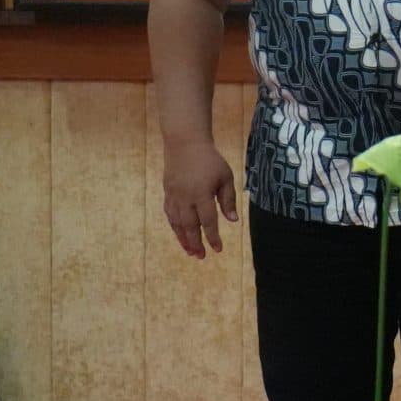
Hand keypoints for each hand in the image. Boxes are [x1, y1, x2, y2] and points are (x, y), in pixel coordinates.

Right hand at [161, 137, 236, 257]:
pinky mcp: (167, 193)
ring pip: (177, 223)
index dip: (213, 237)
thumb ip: (228, 200)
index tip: (218, 249)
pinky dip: (175, 226)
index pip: (208, 221)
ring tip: (190, 252)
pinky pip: (170, 214)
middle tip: (202, 257)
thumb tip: (232, 221)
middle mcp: (185, 198)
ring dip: (183, 239)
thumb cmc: (210, 160)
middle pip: (190, 226)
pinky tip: (180, 234)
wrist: (185, 143)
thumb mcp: (226, 177)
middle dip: (196, 243)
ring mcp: (174, 196)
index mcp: (202, 194)